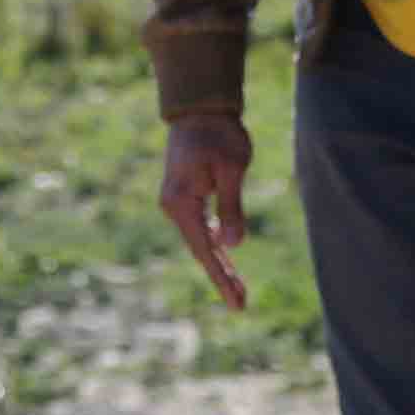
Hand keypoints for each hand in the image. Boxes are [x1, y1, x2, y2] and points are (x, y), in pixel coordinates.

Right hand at [158, 112, 252, 310]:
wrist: (201, 109)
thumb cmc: (219, 134)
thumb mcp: (232, 168)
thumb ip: (232, 206)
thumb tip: (232, 244)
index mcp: (180, 203)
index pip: (204, 249)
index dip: (221, 277)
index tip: (237, 301)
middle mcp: (173, 207)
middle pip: (200, 250)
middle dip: (221, 277)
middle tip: (241, 305)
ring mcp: (177, 203)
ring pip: (201, 241)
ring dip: (219, 264)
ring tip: (238, 291)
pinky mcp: (185, 197)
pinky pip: (201, 228)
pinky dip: (215, 245)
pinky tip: (227, 258)